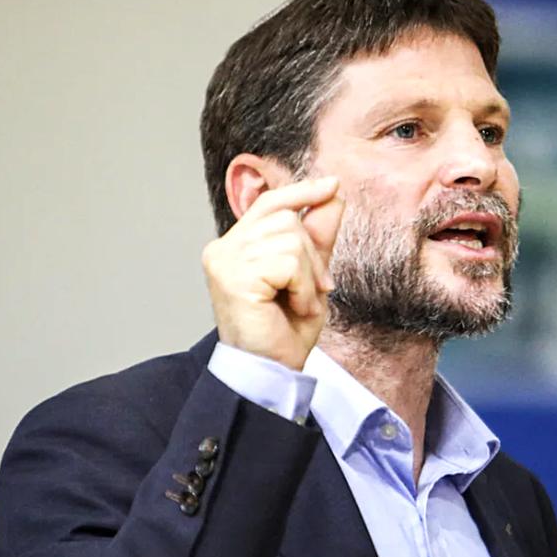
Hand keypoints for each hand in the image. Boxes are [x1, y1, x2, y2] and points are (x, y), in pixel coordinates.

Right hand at [202, 177, 344, 370]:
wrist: (272, 371)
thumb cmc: (285, 330)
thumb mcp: (309, 276)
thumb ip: (317, 237)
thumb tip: (333, 195)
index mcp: (235, 247)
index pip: (269, 204)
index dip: (301, 192)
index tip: (332, 185)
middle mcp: (223, 249)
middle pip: (286, 219)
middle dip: (312, 254)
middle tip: (315, 290)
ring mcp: (225, 261)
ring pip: (290, 238)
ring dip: (308, 275)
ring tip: (300, 302)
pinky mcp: (234, 277)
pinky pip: (288, 262)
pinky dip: (303, 287)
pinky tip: (295, 307)